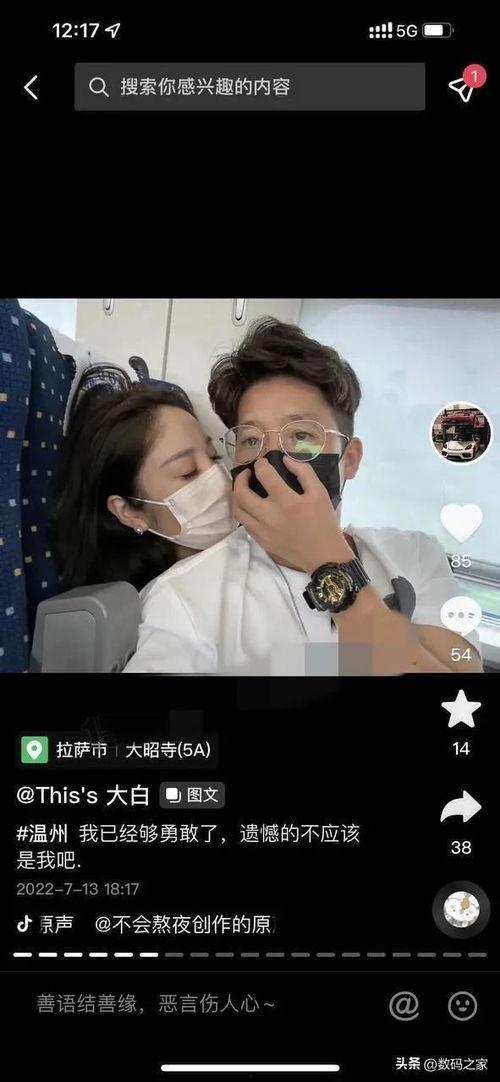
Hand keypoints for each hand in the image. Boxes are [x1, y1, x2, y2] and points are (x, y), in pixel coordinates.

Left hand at [232, 455, 353, 571]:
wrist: (323, 555)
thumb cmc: (324, 522)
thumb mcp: (320, 492)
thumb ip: (304, 472)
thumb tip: (285, 460)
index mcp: (286, 501)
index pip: (264, 475)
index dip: (260, 464)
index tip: (263, 463)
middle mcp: (269, 516)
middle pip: (241, 493)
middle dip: (240, 478)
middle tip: (247, 474)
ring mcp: (262, 530)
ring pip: (237, 509)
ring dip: (237, 495)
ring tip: (243, 489)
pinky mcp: (260, 541)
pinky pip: (244, 523)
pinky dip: (243, 511)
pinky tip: (251, 506)